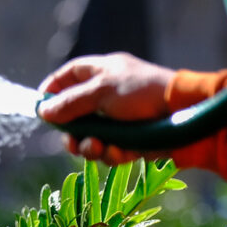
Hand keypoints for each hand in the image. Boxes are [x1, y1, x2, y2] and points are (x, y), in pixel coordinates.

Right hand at [37, 54, 177, 164]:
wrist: (185, 116)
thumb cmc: (144, 93)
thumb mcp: (101, 91)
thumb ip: (70, 102)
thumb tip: (43, 111)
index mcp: (103, 72)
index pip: (69, 75)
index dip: (52, 89)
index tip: (40, 107)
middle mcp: (108, 95)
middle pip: (74, 114)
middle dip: (70, 131)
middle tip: (71, 140)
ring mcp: (120, 120)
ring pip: (89, 138)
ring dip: (88, 146)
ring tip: (96, 147)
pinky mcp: (131, 141)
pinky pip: (109, 151)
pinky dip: (110, 153)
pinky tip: (117, 152)